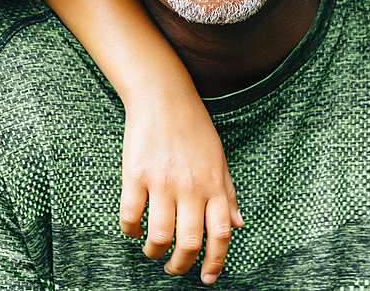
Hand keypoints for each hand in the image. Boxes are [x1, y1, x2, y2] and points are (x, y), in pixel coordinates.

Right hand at [120, 95, 242, 284]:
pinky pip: (131, 216)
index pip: (221, 234)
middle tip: (174, 268)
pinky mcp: (136, 175)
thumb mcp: (219, 158)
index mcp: (214, 184)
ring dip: (155, 252)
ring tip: (153, 251)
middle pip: (189, 242)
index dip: (216, 262)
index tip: (207, 277)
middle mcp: (190, 187)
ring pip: (159, 235)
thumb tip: (238, 225)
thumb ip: (228, 193)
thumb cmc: (194, 127)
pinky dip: (131, 231)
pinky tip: (134, 231)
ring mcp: (162, 182)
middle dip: (181, 265)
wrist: (163, 97)